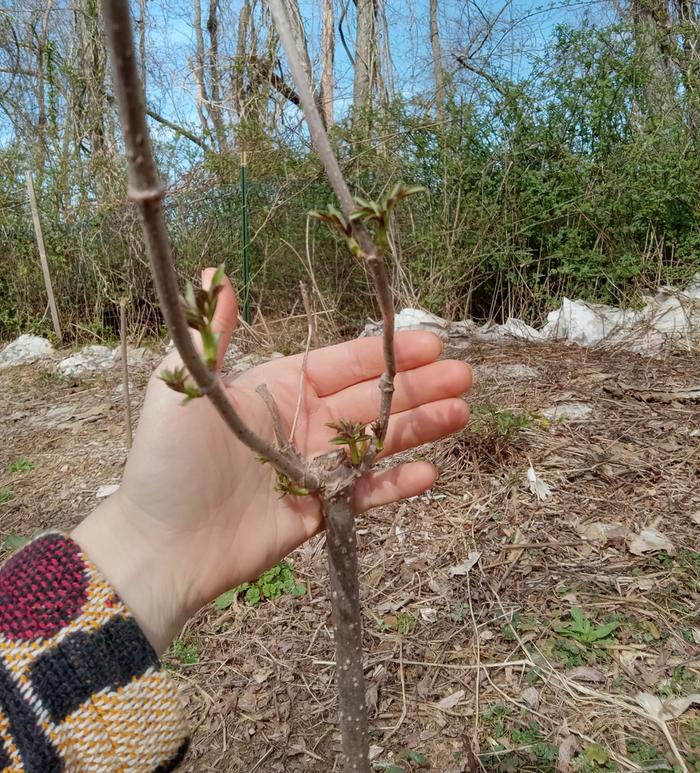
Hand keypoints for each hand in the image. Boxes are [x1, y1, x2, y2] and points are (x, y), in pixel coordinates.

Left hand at [73, 270, 471, 652]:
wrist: (159, 543)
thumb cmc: (167, 462)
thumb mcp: (184, 387)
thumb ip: (213, 333)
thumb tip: (218, 274)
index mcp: (277, 389)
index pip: (343, 364)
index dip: (385, 354)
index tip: (429, 342)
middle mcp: (302, 423)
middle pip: (372, 399)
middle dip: (418, 386)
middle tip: (464, 375)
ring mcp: (314, 468)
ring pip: (378, 443)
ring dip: (420, 428)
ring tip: (463, 414)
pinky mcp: (319, 512)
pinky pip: (366, 494)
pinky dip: (396, 485)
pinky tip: (430, 472)